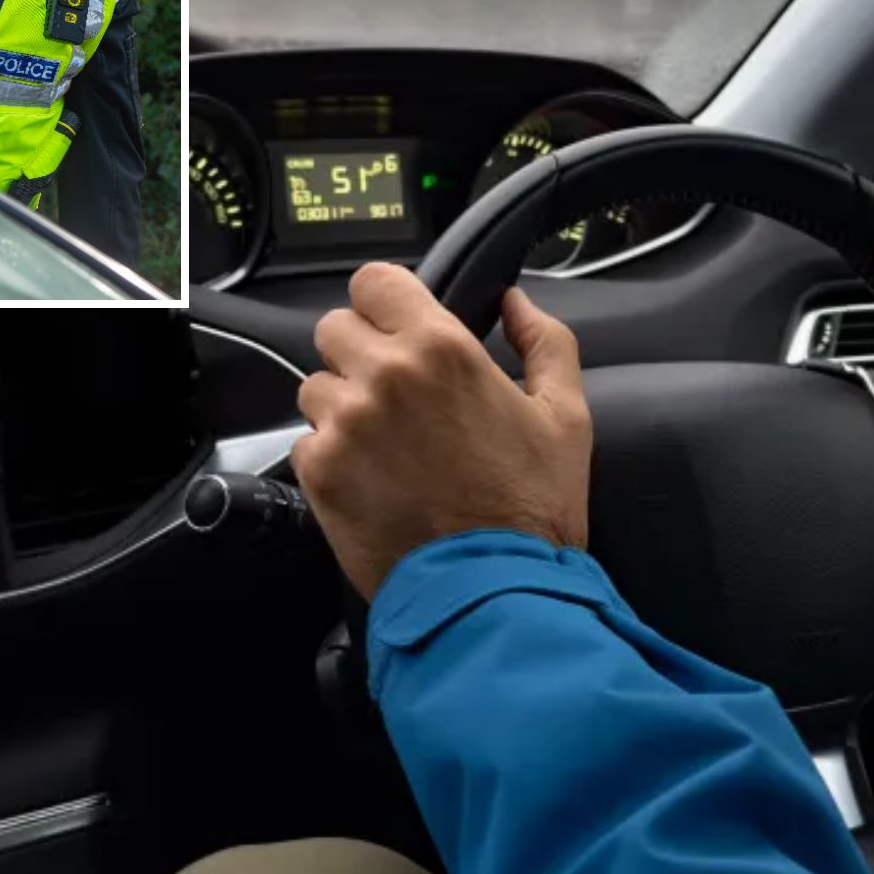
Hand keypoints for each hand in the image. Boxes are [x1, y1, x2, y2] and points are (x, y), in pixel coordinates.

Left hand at [291, 263, 591, 598]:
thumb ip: (546, 342)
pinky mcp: (320, 472)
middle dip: (360, 352)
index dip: (383, 301)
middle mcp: (384, 376)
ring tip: (385, 444)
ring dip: (342, 405)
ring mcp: (345, 424)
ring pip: (315, 385)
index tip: (395, 326)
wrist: (494, 592)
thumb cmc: (533, 510)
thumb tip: (516, 302)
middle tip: (395, 392)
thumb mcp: (566, 416)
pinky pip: (307, 441)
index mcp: (441, 348)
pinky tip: (374, 481)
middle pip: (334, 328)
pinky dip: (331, 456)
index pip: (373, 281)